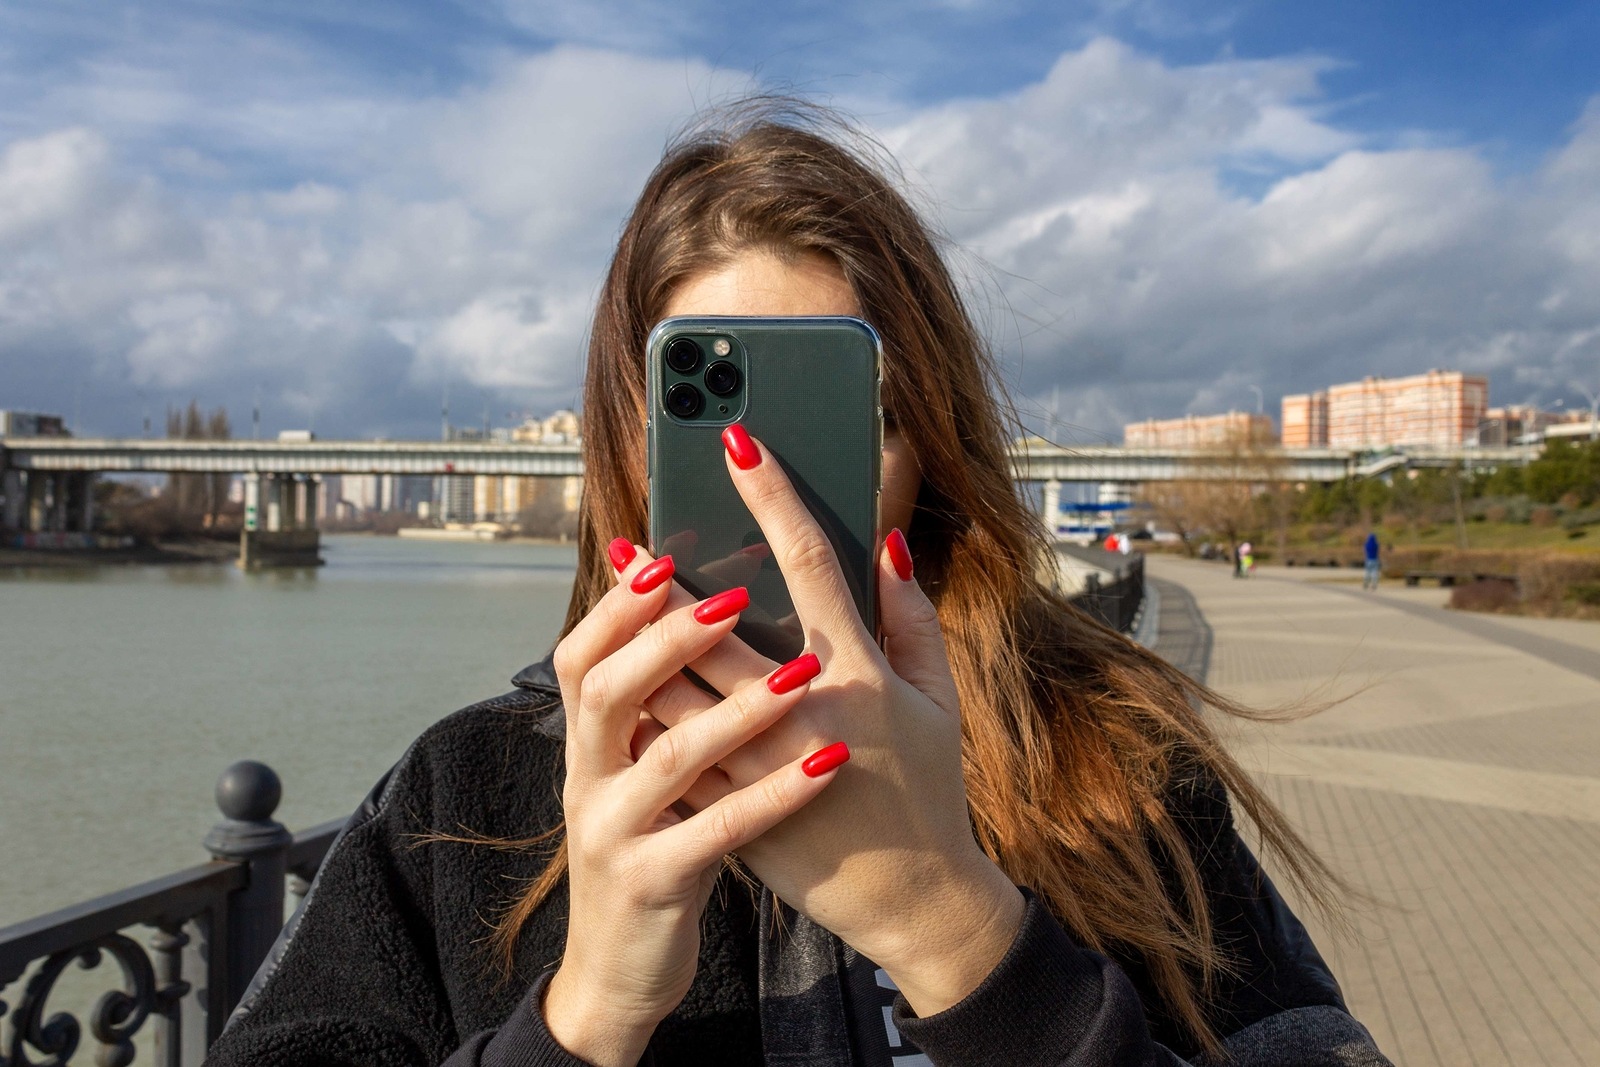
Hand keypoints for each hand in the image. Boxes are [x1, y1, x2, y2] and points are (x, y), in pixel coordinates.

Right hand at [543, 545, 843, 1066]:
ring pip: (668, 758)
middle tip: (734, 597)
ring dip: (737, 711)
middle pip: (607, 690)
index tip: (659, 554)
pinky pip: (716, 831)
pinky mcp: (653, 884)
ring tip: (801, 675)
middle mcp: (590, 778)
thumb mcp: (639, 773)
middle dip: (667, 638)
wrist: (618, 973)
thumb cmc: (653, 845)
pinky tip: (826, 767)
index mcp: (591, 742)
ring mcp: (615, 833)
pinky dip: (773, 796)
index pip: (581, 656)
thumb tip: (700, 609)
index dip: (616, 606)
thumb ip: (662, 700)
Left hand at [653, 426, 1025, 1016]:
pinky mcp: (733, 810)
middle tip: (630, 539)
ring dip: (639, 639)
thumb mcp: (939, 699)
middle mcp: (804, 712)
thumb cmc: (930, 789)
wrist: (912, 900)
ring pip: (676, 687)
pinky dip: (644, 712)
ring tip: (613, 604)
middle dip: (668, 575)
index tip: (737, 443)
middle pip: (716, 624)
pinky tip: (616, 684)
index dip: (770, 493)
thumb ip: (913, 616)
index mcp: (860, 674)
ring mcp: (761, 766)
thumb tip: (886, 543)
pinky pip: (672, 751)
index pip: (807, 559)